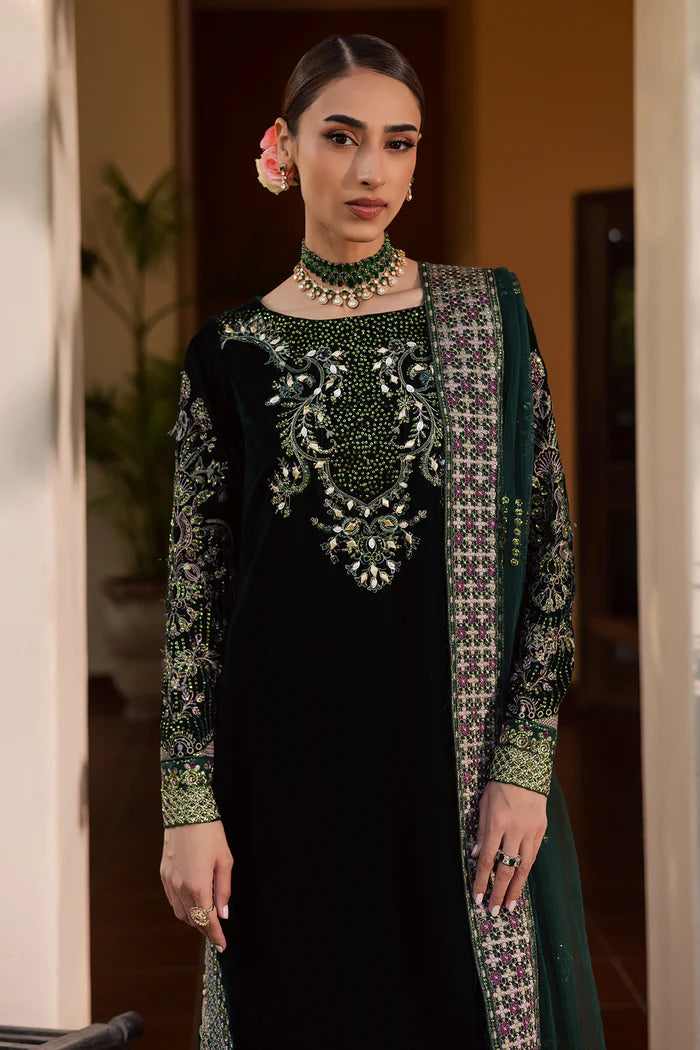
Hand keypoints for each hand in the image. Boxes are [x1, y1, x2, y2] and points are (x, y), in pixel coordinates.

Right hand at [160, 820, 233, 951]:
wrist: (186, 812)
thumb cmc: (210, 834)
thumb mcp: (225, 860)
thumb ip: (224, 890)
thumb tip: (223, 914)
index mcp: (198, 885)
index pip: (207, 920)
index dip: (216, 935)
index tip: (222, 946)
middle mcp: (180, 887)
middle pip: (193, 920)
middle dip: (206, 929)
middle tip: (217, 934)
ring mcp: (169, 881)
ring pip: (181, 913)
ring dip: (193, 920)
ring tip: (207, 919)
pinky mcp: (164, 874)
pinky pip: (172, 900)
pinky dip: (182, 908)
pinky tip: (192, 905)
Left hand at [471, 780, 546, 914]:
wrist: (525, 770)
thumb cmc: (499, 787)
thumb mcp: (483, 806)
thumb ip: (481, 833)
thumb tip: (477, 857)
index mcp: (496, 824)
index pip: (488, 860)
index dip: (482, 881)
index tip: (478, 897)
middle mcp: (514, 831)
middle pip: (506, 868)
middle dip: (498, 891)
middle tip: (494, 910)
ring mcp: (530, 831)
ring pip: (523, 867)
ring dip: (515, 888)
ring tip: (510, 905)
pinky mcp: (541, 830)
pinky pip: (533, 856)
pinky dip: (526, 871)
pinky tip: (521, 883)